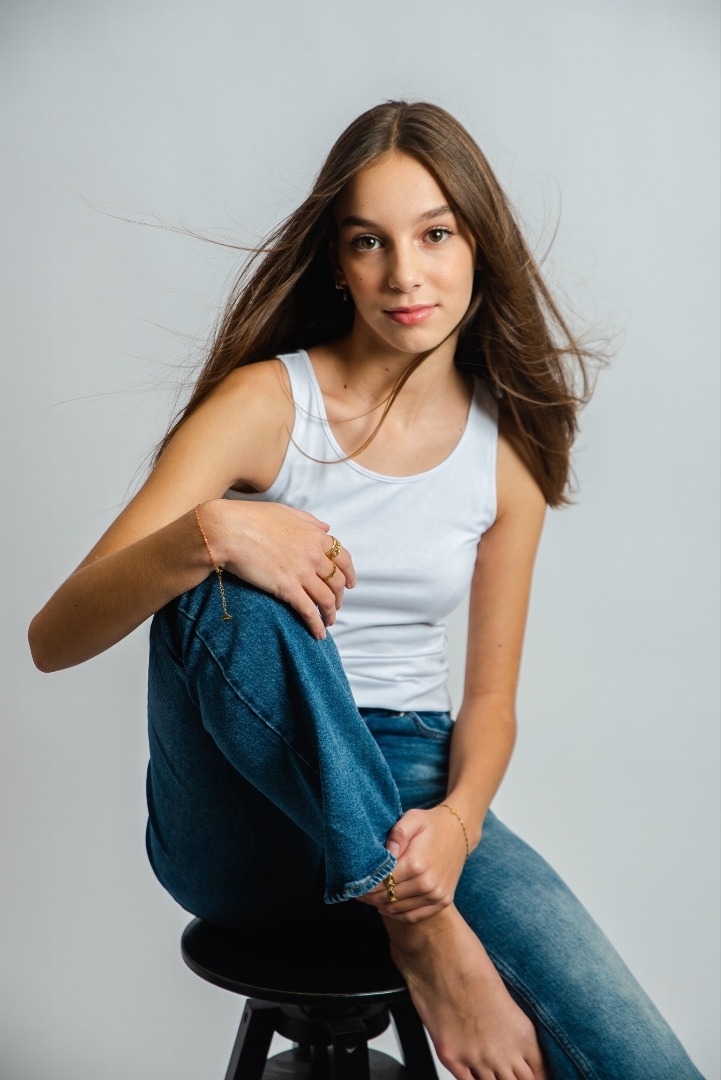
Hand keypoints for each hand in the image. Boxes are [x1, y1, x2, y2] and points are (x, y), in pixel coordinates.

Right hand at [204, 500, 355, 638]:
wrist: (228, 530)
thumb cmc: (252, 518)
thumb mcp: (286, 512)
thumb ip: (309, 521)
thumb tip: (326, 528)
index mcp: (315, 536)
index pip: (343, 559)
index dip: (349, 574)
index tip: (350, 584)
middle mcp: (314, 555)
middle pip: (337, 581)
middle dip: (339, 596)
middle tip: (335, 605)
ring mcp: (302, 573)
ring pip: (327, 599)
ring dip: (330, 613)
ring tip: (328, 623)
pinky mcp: (288, 589)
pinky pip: (309, 611)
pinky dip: (317, 625)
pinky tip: (318, 634)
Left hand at [359, 806, 468, 921]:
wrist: (460, 832)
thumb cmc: (431, 824)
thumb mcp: (412, 819)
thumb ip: (397, 834)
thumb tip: (386, 853)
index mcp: (416, 864)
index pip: (382, 882)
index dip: (366, 885)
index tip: (354, 884)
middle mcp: (427, 883)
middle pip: (388, 897)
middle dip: (370, 896)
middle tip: (358, 893)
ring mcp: (436, 895)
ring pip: (398, 909)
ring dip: (381, 905)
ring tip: (369, 898)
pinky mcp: (442, 901)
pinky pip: (414, 916)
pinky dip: (398, 914)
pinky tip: (386, 906)